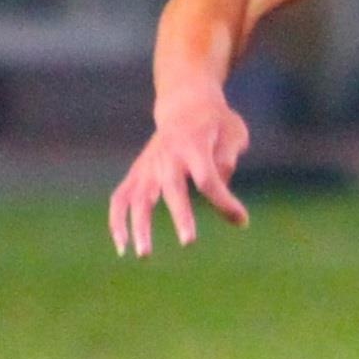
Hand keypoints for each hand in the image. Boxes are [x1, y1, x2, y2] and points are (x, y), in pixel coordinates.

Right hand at [109, 95, 252, 255]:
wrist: (184, 103)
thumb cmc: (215, 122)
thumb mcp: (233, 132)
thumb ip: (227, 158)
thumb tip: (219, 189)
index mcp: (195, 144)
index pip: (208, 177)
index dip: (224, 201)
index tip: (241, 219)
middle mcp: (167, 155)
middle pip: (172, 187)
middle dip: (181, 215)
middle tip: (189, 242)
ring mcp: (148, 165)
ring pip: (138, 197)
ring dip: (139, 226)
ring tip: (145, 256)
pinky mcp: (136, 173)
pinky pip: (120, 200)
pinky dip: (117, 223)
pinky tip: (123, 248)